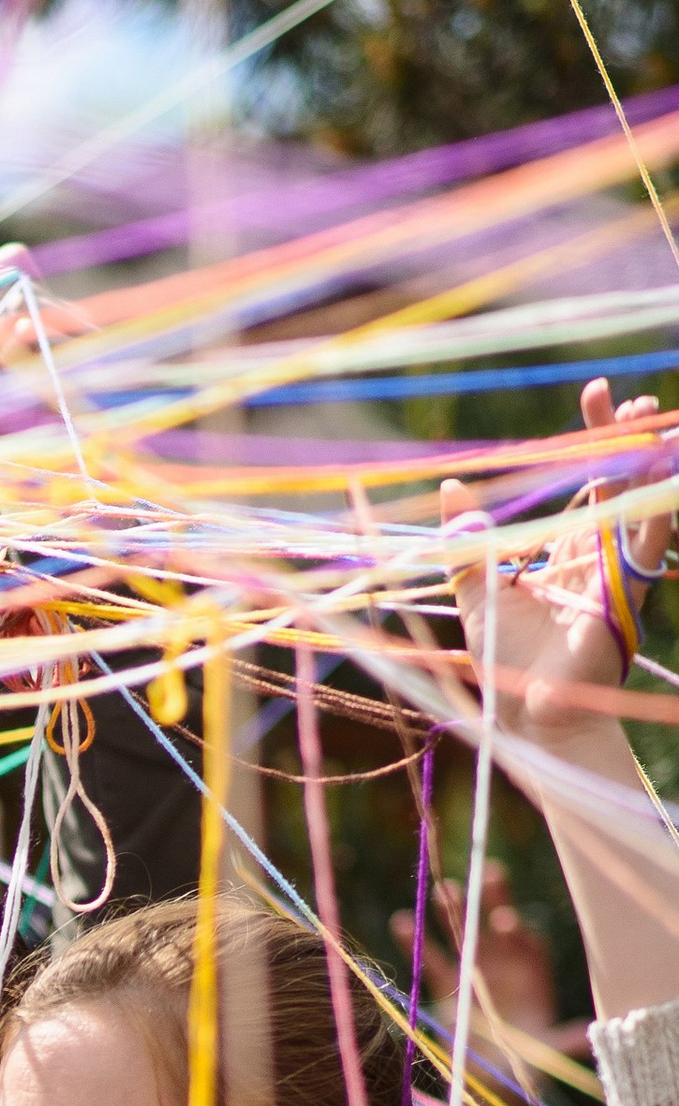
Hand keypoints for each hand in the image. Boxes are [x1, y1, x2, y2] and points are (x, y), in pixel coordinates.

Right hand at [395, 879, 569, 1058]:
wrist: (492, 1075)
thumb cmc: (526, 1059)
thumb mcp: (547, 1050)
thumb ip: (564, 1039)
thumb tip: (587, 1035)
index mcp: (532, 973)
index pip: (527, 943)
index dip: (517, 932)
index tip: (507, 923)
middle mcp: (505, 964)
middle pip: (499, 924)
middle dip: (495, 900)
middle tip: (489, 874)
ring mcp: (474, 971)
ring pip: (464, 934)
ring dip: (454, 911)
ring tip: (443, 888)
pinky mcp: (447, 985)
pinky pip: (429, 959)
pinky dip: (415, 941)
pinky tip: (402, 922)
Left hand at [441, 380, 674, 752]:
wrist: (525, 708)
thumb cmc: (503, 658)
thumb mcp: (476, 586)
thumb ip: (465, 538)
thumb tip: (449, 485)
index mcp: (564, 550)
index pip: (584, 482)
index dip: (590, 442)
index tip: (593, 397)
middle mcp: (596, 554)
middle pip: (618, 483)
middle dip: (626, 441)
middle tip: (629, 402)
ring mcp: (616, 571)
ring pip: (641, 503)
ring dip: (649, 463)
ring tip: (652, 423)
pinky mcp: (627, 592)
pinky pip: (649, 544)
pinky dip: (660, 510)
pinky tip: (666, 477)